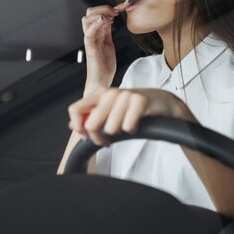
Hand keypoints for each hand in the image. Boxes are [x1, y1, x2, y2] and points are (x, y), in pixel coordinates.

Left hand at [67, 87, 195, 145]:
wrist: (161, 101)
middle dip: (99, 138)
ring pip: (111, 128)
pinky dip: (133, 130)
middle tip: (107, 140)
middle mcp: (110, 93)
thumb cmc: (133, 107)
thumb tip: (73, 126)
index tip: (86, 136)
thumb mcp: (110, 110)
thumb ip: (91, 116)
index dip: (78, 126)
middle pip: (92, 124)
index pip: (75, 109)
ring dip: (120, 133)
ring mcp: (125, 96)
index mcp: (100, 94)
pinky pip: (128, 127)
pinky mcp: (140, 101)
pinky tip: (137, 124)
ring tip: (127, 126)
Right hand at [82, 3, 128, 93]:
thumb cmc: (104, 67)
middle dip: (102, 8)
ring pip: (86, 19)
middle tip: (115, 12)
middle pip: (89, 13)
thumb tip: (111, 20)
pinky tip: (104, 22)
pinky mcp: (90, 49)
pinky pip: (89, 34)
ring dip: (99, 14)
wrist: (101, 82)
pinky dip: (95, 25)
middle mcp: (91, 35)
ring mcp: (90, 41)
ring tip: (110, 17)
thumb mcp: (108, 45)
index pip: (98, 14)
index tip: (122, 6)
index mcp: (97, 34)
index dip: (109, 7)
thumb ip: (107, 33)